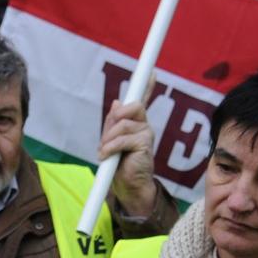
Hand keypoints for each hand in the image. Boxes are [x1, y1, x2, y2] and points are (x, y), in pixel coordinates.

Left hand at [101, 94, 158, 217]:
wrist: (127, 186)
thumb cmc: (119, 165)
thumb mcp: (111, 141)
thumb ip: (113, 123)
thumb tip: (116, 102)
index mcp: (136, 122)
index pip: (143, 100)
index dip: (147, 85)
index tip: (153, 71)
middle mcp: (144, 125)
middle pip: (131, 106)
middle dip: (114, 121)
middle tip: (105, 140)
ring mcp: (147, 134)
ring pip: (122, 124)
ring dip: (108, 140)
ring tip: (104, 153)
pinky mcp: (145, 144)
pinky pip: (123, 139)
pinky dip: (110, 148)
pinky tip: (106, 157)